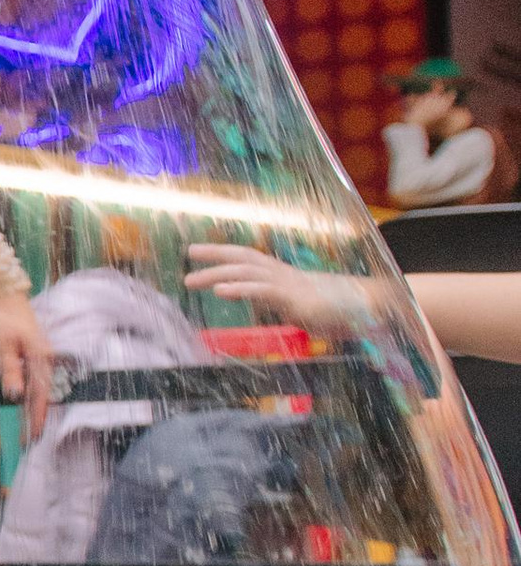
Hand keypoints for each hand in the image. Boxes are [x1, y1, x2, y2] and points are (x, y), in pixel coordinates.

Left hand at [0, 292, 56, 443]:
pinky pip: (34, 379)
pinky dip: (31, 394)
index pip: (39, 393)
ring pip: (38, 388)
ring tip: (29, 427)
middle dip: (36, 416)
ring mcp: (40, 357)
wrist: (5, 296)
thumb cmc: (3, 318)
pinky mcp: (33, 355)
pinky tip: (26, 404)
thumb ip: (10, 370)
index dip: (36, 415)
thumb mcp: (3, 346)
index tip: (33, 433)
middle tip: (30, 438)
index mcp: (39, 358)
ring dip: (33, 407)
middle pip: (41, 394)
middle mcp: (44, 359)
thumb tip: (16, 396)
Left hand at [184, 243, 372, 338]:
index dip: (226, 255)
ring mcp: (290, 286)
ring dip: (217, 275)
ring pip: (247, 273)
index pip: (251, 260)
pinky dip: (240, 288)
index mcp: (287, 278)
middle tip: (189, 254)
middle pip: (244, 259)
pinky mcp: (297, 299)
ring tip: (191, 280)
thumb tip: (292, 313)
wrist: (377, 309)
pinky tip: (221, 291)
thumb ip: (295, 309)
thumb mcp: (312, 311)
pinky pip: (264, 291)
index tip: (202, 252)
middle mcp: (286, 276)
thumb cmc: (347, 311)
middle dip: (215, 256)